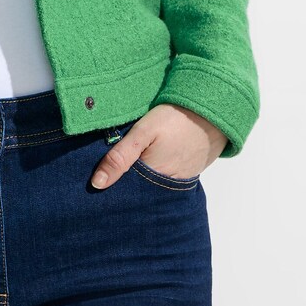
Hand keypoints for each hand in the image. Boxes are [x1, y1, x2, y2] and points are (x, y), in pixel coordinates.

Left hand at [90, 103, 227, 189]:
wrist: (212, 111)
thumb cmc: (176, 118)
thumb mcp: (143, 132)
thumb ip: (120, 157)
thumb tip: (97, 184)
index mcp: (154, 180)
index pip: (124, 194)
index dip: (109, 188)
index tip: (93, 183)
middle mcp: (167, 188)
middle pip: (137, 193)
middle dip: (122, 186)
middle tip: (104, 174)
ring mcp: (179, 183)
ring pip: (150, 187)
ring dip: (137, 180)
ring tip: (125, 168)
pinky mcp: (186, 175)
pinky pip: (163, 180)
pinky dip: (152, 175)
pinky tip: (145, 164)